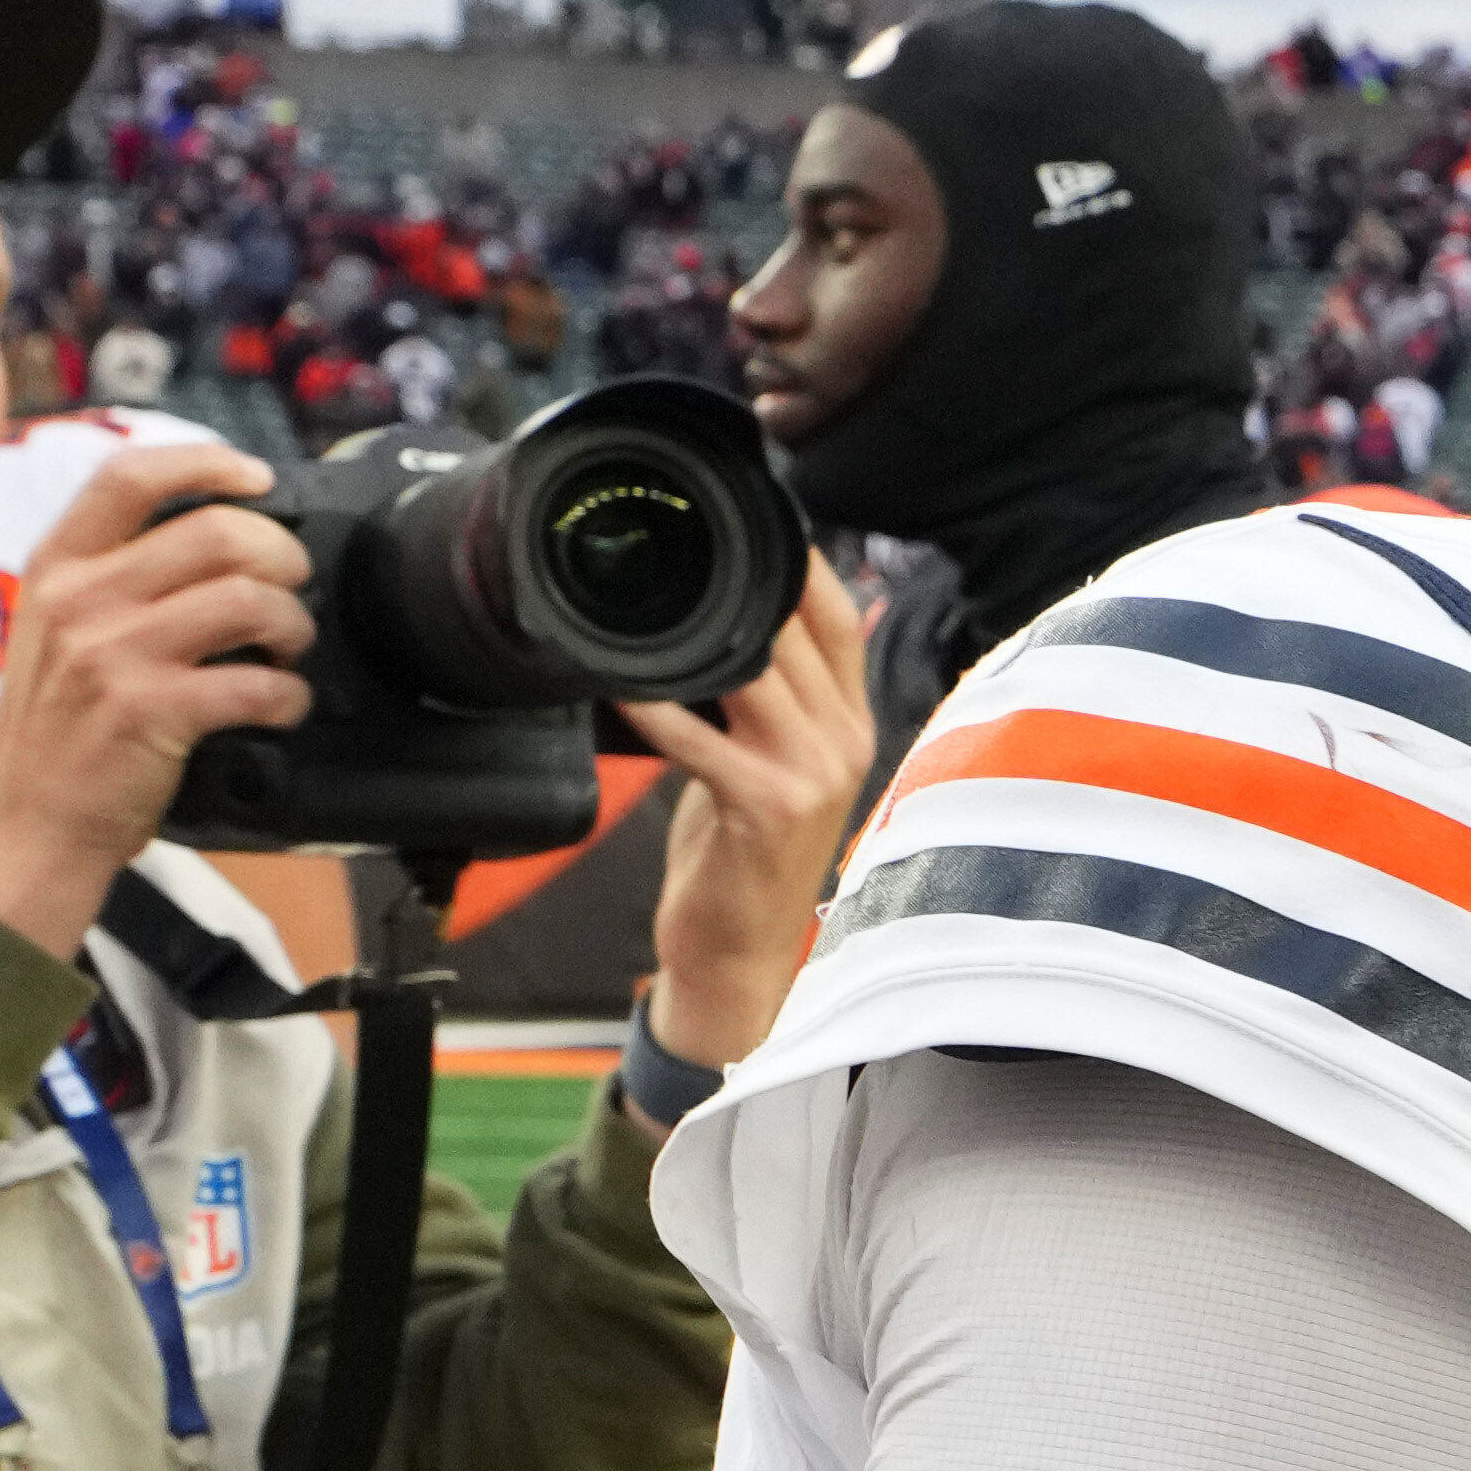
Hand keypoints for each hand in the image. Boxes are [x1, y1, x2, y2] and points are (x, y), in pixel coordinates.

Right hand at [0, 438, 303, 963]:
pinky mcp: (150, 712)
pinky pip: (256, 682)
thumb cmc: (54, 731)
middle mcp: (82, 600)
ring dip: (293, 625)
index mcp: (59, 567)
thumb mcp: (58, 630)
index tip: (258, 477)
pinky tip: (278, 706)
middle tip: (292, 588)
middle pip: (218, 531)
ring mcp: (113, 654)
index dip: (206, 462)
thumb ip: (116, 578)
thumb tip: (215, 539)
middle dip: (283, 556)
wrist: (23, 822)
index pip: (130, 475)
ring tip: (287, 650)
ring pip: (250, 600)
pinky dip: (288, 695)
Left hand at [633, 560, 884, 1068]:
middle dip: (740, 583)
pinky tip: (621, 687)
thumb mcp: (770, 761)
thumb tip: (735, 627)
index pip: (840, 618)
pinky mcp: (768, 807)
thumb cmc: (739, 853)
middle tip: (672, 541)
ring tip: (639, 600)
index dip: (800, 562)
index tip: (751, 517)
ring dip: (696, 636)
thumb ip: (766, 696)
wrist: (740, 953)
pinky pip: (705, 742)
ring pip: (757, 674)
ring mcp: (814, 774)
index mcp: (849, 722)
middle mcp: (845, 740)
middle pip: (797, 632)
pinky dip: (660, 711)